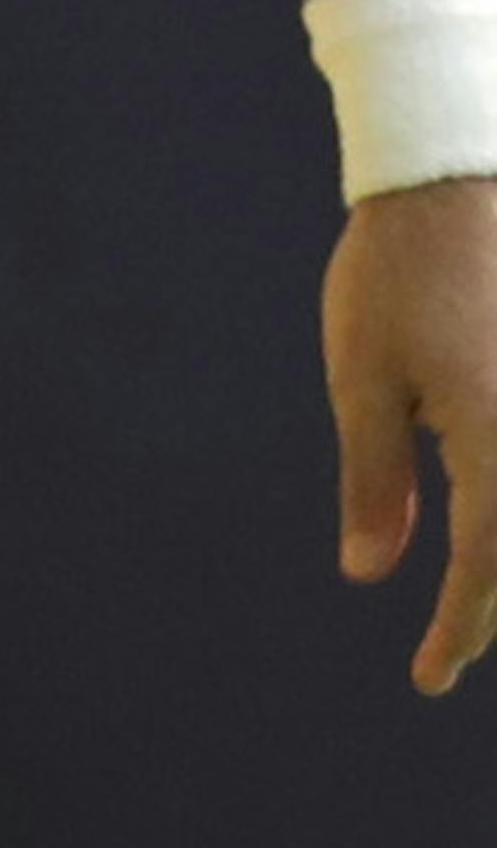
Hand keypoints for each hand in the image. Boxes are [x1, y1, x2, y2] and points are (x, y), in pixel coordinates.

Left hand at [323, 174, 496, 692]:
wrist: (453, 171)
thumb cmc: (396, 272)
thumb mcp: (363, 380)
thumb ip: (376, 482)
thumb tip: (370, 572)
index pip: (486, 568)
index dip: (459, 630)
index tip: (428, 675)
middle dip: (496, 608)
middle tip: (450, 650)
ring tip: (479, 599)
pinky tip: (493, 520)